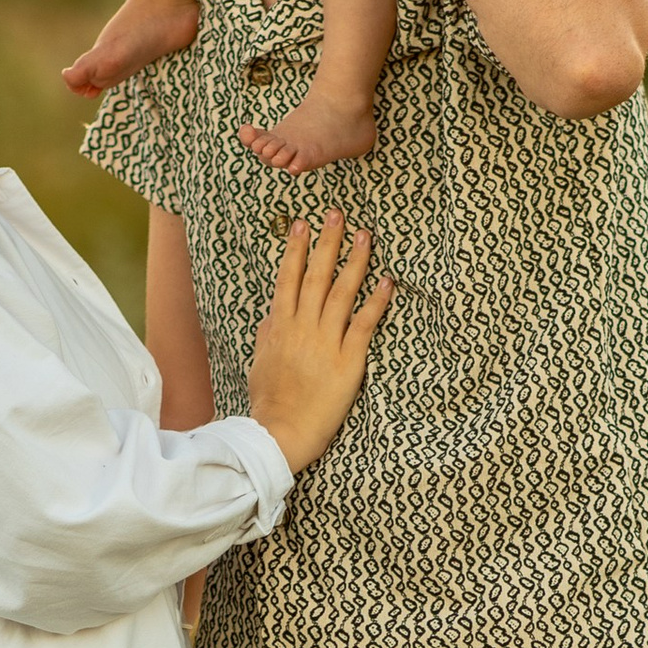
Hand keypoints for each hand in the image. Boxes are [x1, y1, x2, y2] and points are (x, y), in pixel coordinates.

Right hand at [242, 210, 394, 473]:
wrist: (280, 433)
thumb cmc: (269, 404)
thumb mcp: (260, 365)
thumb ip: (266, 336)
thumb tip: (270, 314)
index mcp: (279, 328)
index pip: (287, 280)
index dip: (296, 250)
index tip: (302, 224)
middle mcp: (301, 329)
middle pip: (315, 276)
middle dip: (327, 242)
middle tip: (337, 214)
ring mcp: (325, 343)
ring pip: (341, 293)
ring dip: (354, 261)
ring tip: (365, 236)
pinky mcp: (348, 361)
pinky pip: (364, 325)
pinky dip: (376, 302)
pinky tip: (387, 281)